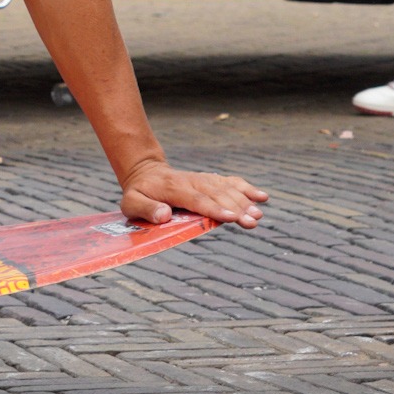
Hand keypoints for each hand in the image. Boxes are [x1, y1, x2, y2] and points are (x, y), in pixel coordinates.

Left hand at [120, 159, 267, 228]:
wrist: (146, 172)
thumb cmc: (139, 193)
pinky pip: (230, 182)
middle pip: (217, 194)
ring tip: (259, 214)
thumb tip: (164, 215)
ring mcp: (202, 179)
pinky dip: (246, 188)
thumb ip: (146, 209)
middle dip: (236, 208)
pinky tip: (262, 197)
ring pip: (226, 189)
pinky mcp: (210, 180)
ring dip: (244, 201)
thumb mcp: (131, 203)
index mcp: (173, 188)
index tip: (230, 217)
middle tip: (252, 221)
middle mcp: (191, 181)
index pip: (196, 199)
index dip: (214, 208)